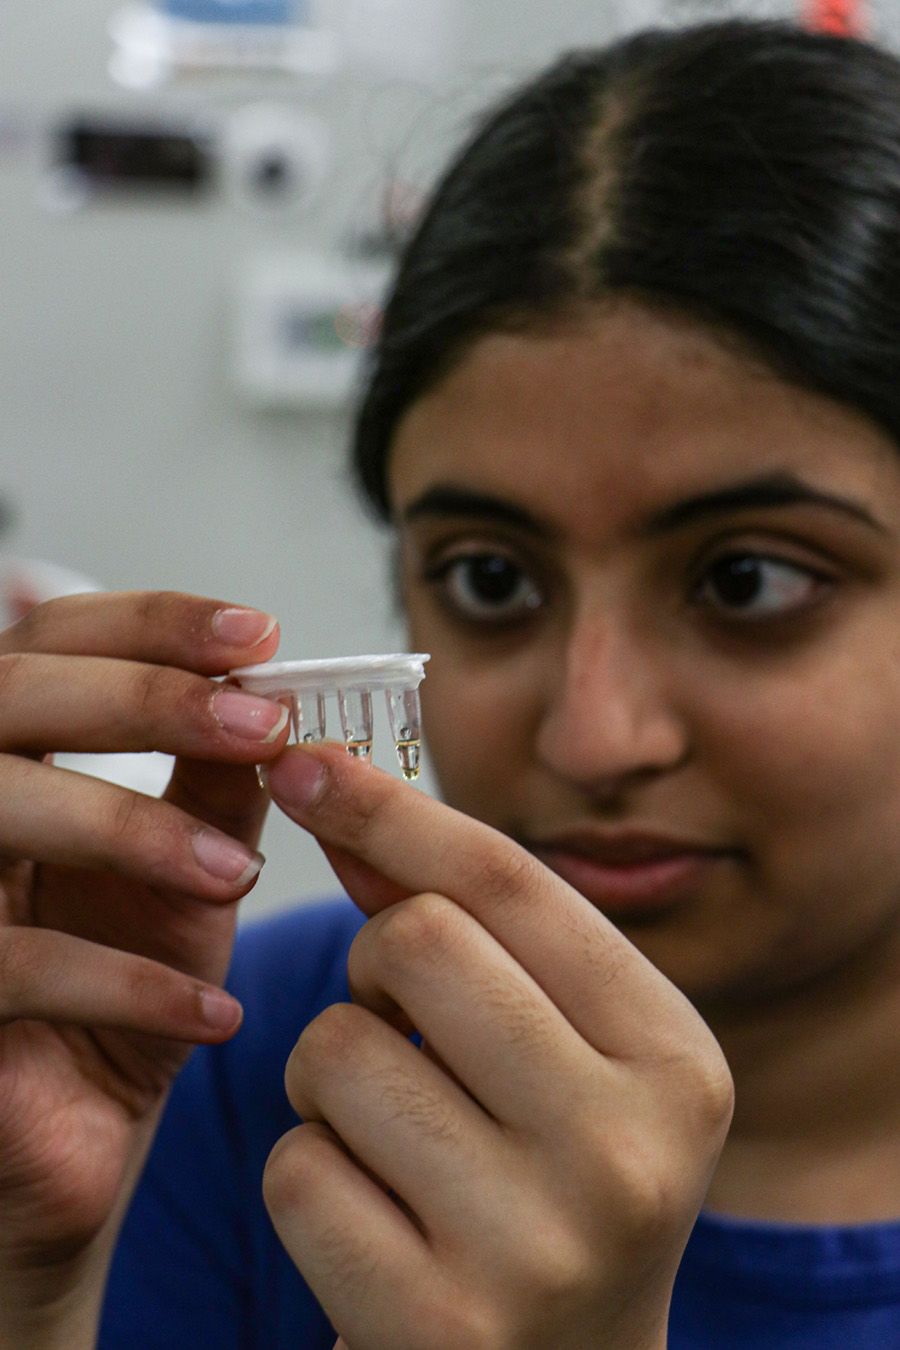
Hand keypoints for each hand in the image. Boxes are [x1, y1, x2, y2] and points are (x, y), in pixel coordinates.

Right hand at [0, 591, 288, 1339]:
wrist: (75, 1134)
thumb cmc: (126, 979)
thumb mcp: (187, 868)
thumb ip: (218, 780)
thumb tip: (280, 693)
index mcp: (12, 750)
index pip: (53, 639)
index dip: (150, 624)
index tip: (262, 635)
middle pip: (8, 695)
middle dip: (144, 700)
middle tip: (261, 728)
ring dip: (130, 828)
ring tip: (235, 874)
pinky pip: (11, 967)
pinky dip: (125, 984)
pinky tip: (218, 1014)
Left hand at [264, 746, 733, 1349]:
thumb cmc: (551, 1175)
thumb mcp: (556, 1045)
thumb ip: (467, 924)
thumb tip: (335, 792)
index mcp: (677, 1056)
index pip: (511, 883)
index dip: (392, 808)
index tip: (303, 761)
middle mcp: (629, 1150)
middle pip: (417, 942)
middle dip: (372, 964)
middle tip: (398, 1018)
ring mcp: (539, 1248)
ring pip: (335, 1051)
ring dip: (329, 1079)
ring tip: (395, 1136)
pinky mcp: (438, 1328)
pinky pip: (297, 1170)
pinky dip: (311, 1177)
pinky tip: (376, 1221)